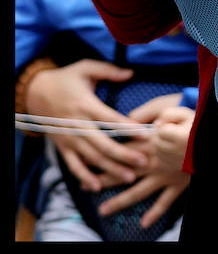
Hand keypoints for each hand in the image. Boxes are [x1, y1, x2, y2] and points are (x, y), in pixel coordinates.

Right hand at [22, 60, 149, 190]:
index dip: (128, 127)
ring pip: (92, 158)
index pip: (110, 118)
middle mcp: (77, 124)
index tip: (146, 134)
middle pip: (103, 144)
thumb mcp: (85, 68)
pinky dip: (85, 177)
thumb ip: (109, 71)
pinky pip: (73, 165)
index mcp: (86, 104)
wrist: (35, 93)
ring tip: (130, 176)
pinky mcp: (62, 147)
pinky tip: (98, 185)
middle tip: (144, 161)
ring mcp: (69, 138)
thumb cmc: (65, 79)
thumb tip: (131, 72)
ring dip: (111, 169)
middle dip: (124, 154)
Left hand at [95, 94, 191, 229]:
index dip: (105, 153)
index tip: (87, 157)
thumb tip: (136, 119)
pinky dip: (155, 213)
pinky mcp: (177, 184)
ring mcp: (164, 176)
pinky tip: (144, 224)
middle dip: (104, 179)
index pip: (122, 149)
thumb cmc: (195, 120)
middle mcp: (153, 163)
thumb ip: (153, 112)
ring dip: (120, 201)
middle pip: (124, 173)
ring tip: (103, 210)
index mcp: (151, 143)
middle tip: (84, 185)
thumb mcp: (173, 107)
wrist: (213, 139)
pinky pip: (165, 202)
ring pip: (139, 191)